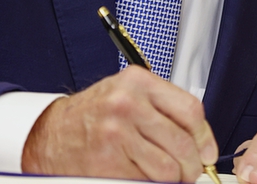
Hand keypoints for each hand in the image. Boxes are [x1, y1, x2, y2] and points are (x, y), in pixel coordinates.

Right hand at [21, 66, 218, 181]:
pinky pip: (147, 182)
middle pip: (183, 144)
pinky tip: (138, 174)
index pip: (191, 111)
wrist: (50, 134)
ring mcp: (117, 134)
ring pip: (169, 169)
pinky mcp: (108, 162)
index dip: (204, 137)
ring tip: (163, 175)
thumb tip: (201, 141)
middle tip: (188, 172)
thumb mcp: (126, 95)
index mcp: (137, 83)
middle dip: (191, 166)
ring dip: (172, 179)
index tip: (206, 152)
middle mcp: (127, 104)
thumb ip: (162, 109)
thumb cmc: (92, 116)